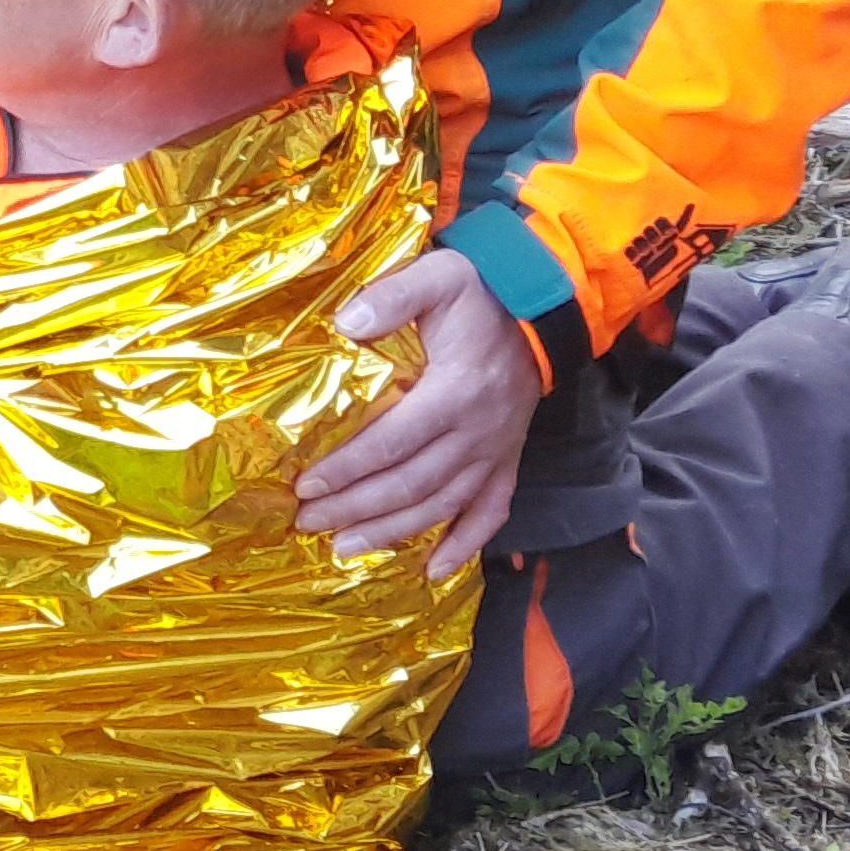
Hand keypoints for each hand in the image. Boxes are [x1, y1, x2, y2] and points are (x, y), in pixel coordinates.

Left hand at [293, 247, 540, 575]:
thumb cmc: (481, 292)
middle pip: (411, 484)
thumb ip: (391, 297)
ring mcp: (495, 451)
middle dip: (356, 508)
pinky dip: (465, 545)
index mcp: (455, 392)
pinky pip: (491, 511)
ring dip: (394, 533)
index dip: (348, 468)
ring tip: (346, 550)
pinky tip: (434, 572)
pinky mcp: (507, 459)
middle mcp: (477, 432)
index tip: (305, 486)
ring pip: (442, 505)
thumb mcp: (437, 278)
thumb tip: (345, 323)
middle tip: (308, 524)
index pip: (392, 442)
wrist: (544, 301)